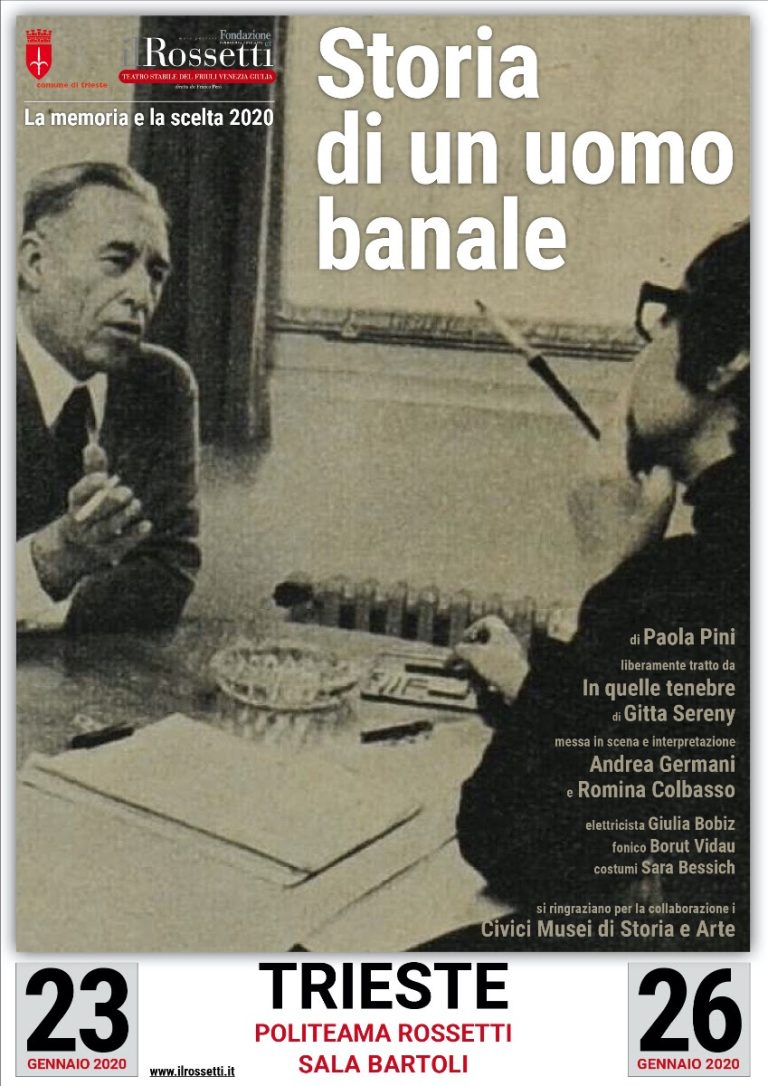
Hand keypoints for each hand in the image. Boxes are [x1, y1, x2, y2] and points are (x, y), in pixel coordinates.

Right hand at [31, 471, 151, 600]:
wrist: (75, 547)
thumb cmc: (89, 508)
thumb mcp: (89, 490)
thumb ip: (94, 469)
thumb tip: (93, 446)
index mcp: (75, 504)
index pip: (77, 494)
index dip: (89, 486)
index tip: (103, 477)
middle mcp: (80, 523)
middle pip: (92, 514)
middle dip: (109, 502)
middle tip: (127, 491)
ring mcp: (92, 540)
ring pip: (105, 529)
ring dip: (122, 517)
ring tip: (137, 504)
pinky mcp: (106, 554)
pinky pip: (119, 545)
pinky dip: (133, 535)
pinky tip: (147, 525)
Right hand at [449, 616, 528, 702]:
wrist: (520, 685)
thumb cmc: (499, 666)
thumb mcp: (474, 655)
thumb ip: (462, 650)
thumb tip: (456, 650)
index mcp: (500, 632)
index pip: (486, 621)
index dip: (473, 628)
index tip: (465, 640)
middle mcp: (507, 641)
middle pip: (486, 641)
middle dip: (472, 652)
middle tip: (463, 660)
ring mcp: (510, 656)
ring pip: (488, 657)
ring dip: (476, 666)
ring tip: (470, 676)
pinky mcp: (512, 670)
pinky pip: (495, 669)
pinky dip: (485, 676)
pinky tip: (480, 686)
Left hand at [567, 386, 675, 582]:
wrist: (606, 572)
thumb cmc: (635, 537)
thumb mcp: (662, 500)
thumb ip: (660, 469)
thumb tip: (651, 459)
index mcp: (607, 468)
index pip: (614, 426)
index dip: (621, 405)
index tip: (626, 389)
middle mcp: (584, 471)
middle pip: (601, 438)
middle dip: (617, 433)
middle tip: (634, 439)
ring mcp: (574, 484)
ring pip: (592, 454)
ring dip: (609, 453)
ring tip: (628, 472)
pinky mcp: (571, 497)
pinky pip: (586, 471)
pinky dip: (600, 469)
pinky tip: (615, 490)